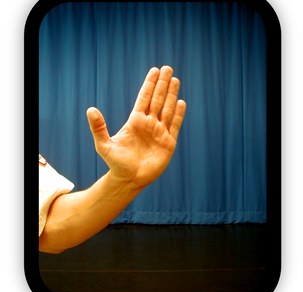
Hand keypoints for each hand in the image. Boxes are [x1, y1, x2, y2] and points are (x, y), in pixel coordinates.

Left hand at [86, 66, 186, 188]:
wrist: (129, 180)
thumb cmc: (116, 163)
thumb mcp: (104, 144)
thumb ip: (98, 127)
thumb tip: (90, 109)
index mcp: (135, 121)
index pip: (144, 98)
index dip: (149, 84)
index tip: (154, 71)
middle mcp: (149, 123)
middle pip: (157, 99)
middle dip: (162, 84)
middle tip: (167, 68)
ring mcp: (160, 132)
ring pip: (167, 109)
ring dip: (171, 94)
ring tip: (175, 80)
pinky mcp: (168, 142)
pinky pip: (174, 125)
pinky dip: (178, 114)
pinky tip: (181, 102)